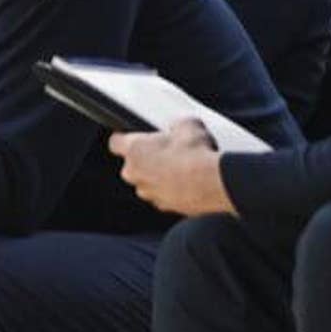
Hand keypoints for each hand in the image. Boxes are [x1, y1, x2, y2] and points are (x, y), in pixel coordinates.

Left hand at [109, 119, 235, 216]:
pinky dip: (172, 189)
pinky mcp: (163, 206)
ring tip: (182, 167)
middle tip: (168, 151)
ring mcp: (148, 192)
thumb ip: (176, 125)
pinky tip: (189, 181)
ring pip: (148, 181)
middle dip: (147, 158)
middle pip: (133, 164)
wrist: (214, 183)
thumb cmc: (197, 154)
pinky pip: (163, 194)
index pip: (116, 142)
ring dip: (159, 175)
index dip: (124, 138)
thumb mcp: (188, 125)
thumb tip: (180, 127)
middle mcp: (135, 173)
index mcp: (135, 150)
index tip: (130, 136)